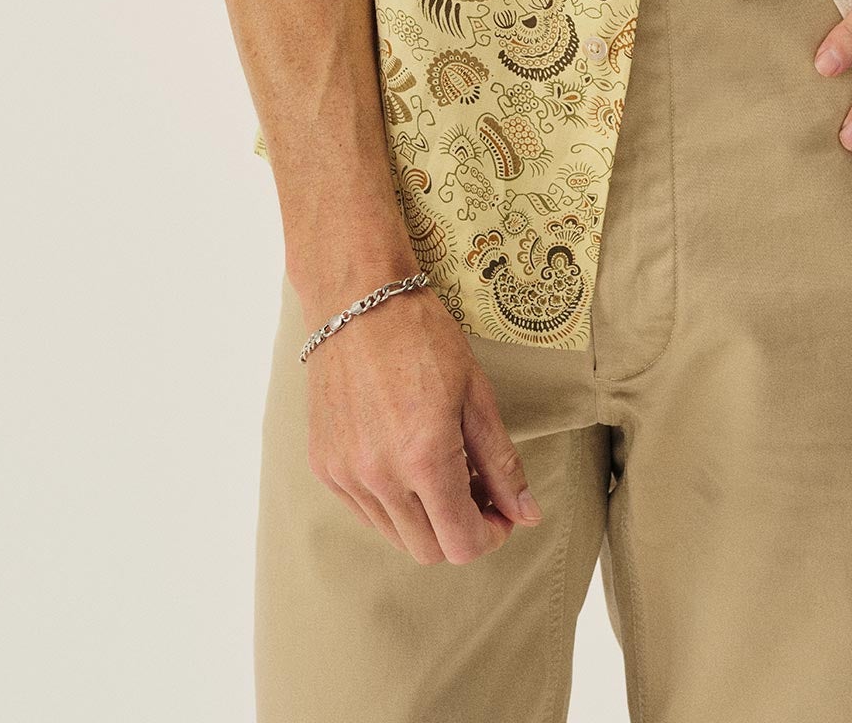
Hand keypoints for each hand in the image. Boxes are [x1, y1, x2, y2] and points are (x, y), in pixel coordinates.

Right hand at [303, 280, 542, 562]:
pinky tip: (406, 460)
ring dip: (427, 518)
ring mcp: (345, 475)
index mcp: (424, 458)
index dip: (491, 536)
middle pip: (429, 550)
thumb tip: (527, 515)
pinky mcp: (324, 466)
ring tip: (444, 470)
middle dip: (462, 531)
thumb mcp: (476, 395)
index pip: (461, 544)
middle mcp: (379, 476)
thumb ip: (501, 463)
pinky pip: (366, 511)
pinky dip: (393, 502)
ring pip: (396, 535)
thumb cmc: (423, 337)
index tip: (503, 512)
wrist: (356, 300)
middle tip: (479, 491)